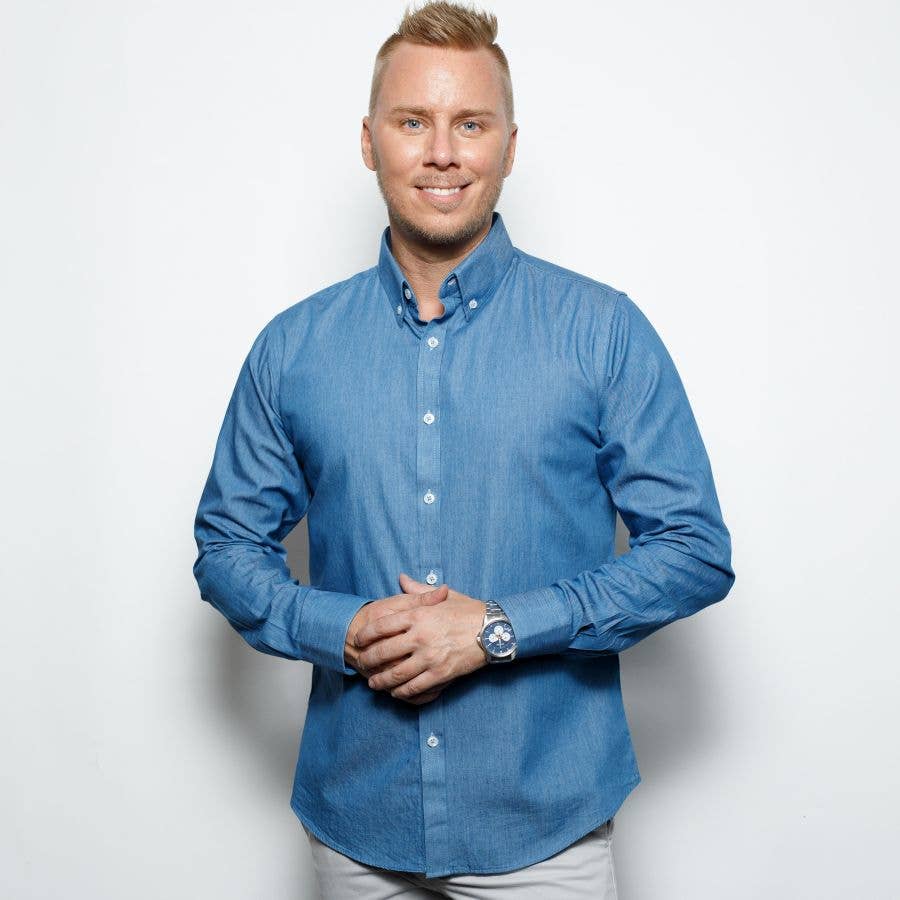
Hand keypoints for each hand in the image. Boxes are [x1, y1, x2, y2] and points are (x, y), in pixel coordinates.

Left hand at [354, 572, 487, 701]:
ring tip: (374, 683)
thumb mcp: (443, 596)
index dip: (365, 635)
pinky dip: (401, 692)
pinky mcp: (440, 673)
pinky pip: (414, 687)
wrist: (493, 629)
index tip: (358, 640)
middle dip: (368, 660)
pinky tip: (396, 692)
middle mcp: (420, 636)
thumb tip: (402, 578)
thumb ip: (418, 590)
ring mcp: (429, 656)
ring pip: (395, 674)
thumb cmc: (468, 611)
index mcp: (418, 614)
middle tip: (362, 663)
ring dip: (380, 681)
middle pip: (382, 652)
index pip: (381, 626)